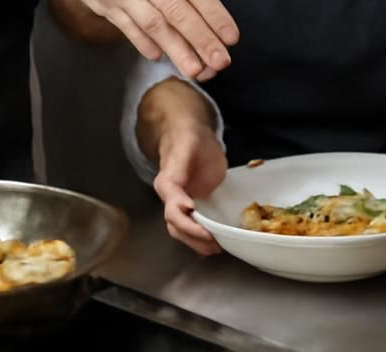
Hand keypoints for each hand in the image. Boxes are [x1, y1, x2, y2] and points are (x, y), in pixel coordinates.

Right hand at [56, 0, 236, 79]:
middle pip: (174, 10)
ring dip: (177, 50)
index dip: (212, 11)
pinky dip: (146, 45)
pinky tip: (164, 59)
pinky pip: (130, 31)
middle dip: (200, 38)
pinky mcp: (109, 10)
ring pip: (154, 25)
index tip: (231, 37)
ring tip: (198, 71)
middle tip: (221, 62)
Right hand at [153, 123, 227, 255]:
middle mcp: (170, 199)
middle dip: (194, 236)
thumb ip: (183, 161)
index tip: (201, 224)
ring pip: (183, 231)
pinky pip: (193, 228)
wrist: (192, 138)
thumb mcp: (188, 143)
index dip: (184, 220)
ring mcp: (181, 206)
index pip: (172, 208)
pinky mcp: (194, 208)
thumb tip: (183, 190)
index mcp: (167, 184)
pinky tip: (217, 243)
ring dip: (198, 243)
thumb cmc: (190, 140)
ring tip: (218, 247)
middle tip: (214, 241)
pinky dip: (203, 239)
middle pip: (176, 226)